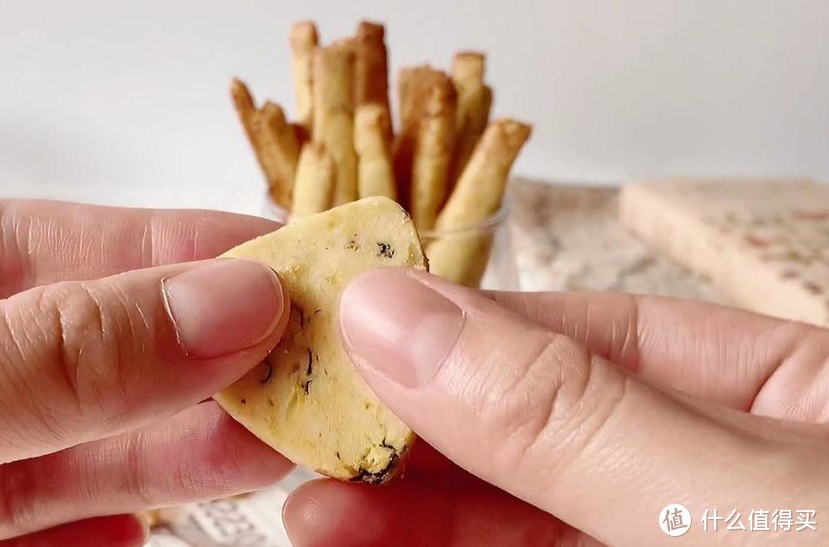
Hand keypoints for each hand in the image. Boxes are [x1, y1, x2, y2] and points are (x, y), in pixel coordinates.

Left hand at [0, 200, 292, 545]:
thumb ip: (26, 363)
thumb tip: (211, 308)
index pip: (21, 244)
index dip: (162, 252)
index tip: (276, 265)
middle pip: (50, 354)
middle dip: (184, 360)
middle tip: (299, 365)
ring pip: (38, 455)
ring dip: (158, 455)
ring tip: (260, 445)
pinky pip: (0, 541)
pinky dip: (79, 541)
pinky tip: (142, 531)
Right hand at [284, 268, 827, 545]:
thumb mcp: (741, 504)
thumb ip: (568, 415)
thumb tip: (396, 312)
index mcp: (790, 398)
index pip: (590, 337)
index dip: (457, 327)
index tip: (344, 329)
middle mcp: (728, 481)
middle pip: (538, 432)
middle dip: (416, 431)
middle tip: (307, 429)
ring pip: (517, 525)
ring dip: (408, 514)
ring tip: (314, 506)